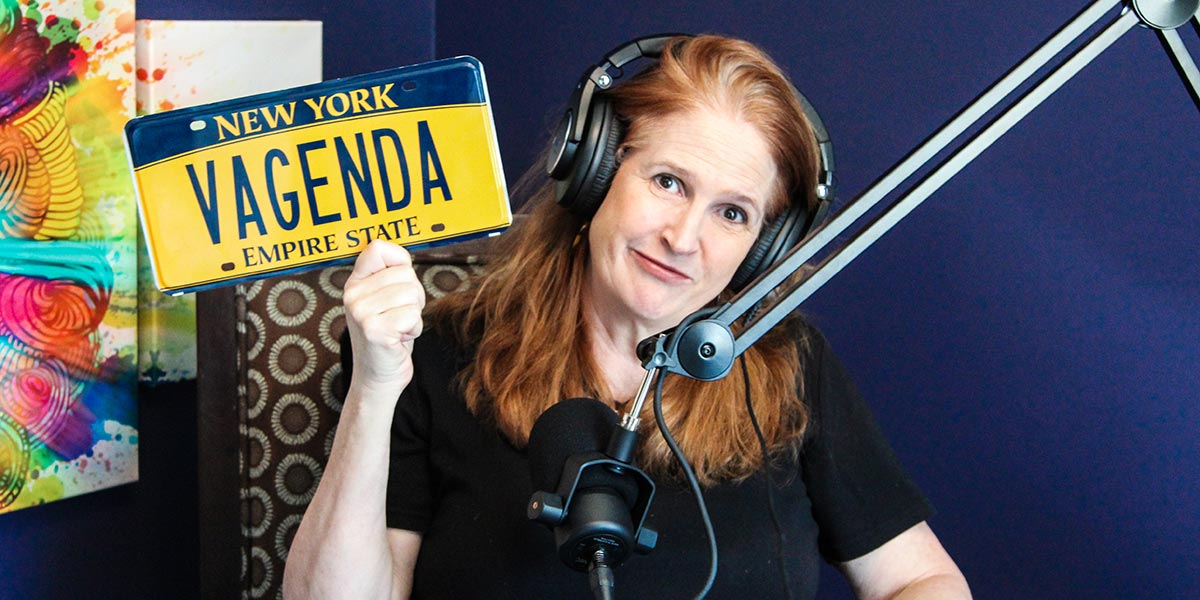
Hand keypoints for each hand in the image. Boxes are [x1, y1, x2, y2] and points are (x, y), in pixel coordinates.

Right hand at [342, 240, 426, 398]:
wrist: (378, 377)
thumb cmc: (389, 336)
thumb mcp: (385, 300)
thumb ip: (390, 277)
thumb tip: (404, 257)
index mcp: (355, 283)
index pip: (378, 248)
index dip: (400, 261)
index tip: (399, 282)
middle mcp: (353, 294)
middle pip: (406, 274)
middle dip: (414, 296)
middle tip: (399, 316)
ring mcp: (361, 312)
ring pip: (412, 294)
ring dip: (414, 315)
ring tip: (398, 328)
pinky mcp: (374, 330)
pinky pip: (412, 315)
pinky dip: (414, 329)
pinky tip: (399, 339)